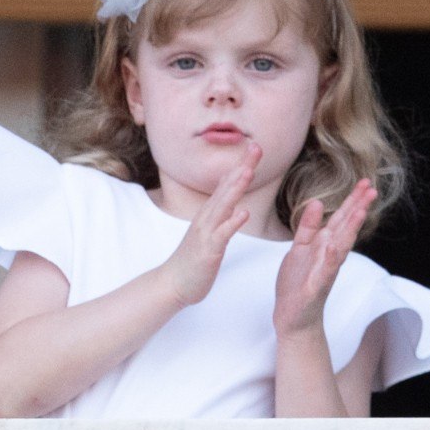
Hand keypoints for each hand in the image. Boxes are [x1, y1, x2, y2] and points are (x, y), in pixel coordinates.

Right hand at [160, 142, 260, 306]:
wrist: (173, 283)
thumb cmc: (194, 258)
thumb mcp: (208, 231)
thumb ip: (220, 212)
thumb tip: (231, 196)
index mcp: (209, 214)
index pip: (227, 184)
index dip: (241, 165)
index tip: (255, 147)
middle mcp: (206, 218)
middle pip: (227, 188)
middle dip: (242, 167)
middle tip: (256, 147)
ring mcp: (206, 233)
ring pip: (223, 206)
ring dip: (235, 188)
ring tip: (248, 171)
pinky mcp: (208, 250)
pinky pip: (222, 235)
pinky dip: (232, 223)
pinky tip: (243, 213)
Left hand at [273, 179, 377, 336]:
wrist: (293, 317)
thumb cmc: (298, 283)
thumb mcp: (299, 248)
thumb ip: (308, 227)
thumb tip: (317, 202)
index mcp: (324, 245)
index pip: (341, 219)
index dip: (352, 201)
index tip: (365, 183)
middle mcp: (329, 256)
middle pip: (346, 228)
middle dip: (357, 208)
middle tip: (372, 188)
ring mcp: (325, 271)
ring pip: (340, 246)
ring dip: (351, 229)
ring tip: (360, 211)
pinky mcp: (316, 287)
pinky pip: (324, 271)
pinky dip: (330, 259)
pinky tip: (335, 247)